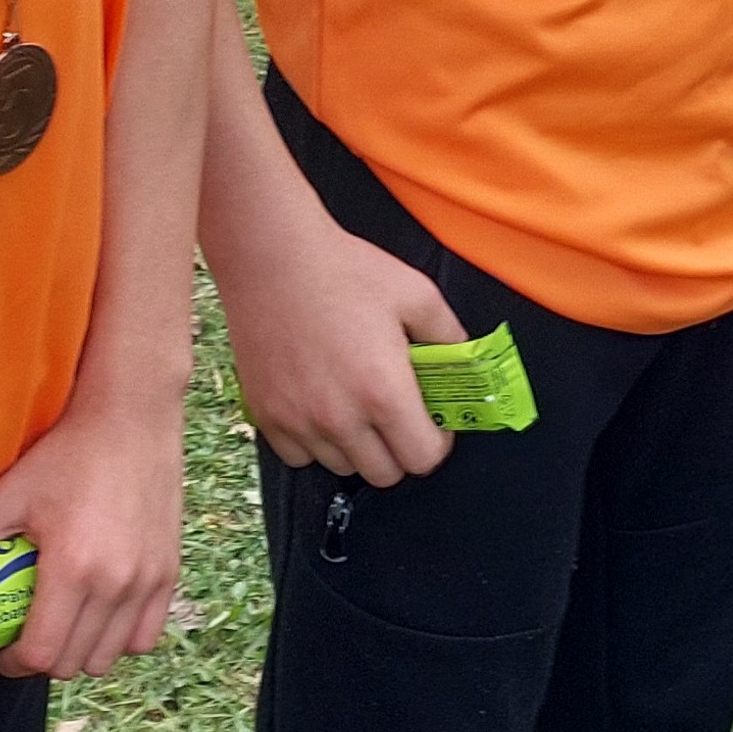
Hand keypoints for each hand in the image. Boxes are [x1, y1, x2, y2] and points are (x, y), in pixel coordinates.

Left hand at [0, 404, 185, 680]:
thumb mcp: (4, 496)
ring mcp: (147, 581)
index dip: (13, 660)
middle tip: (29, 630)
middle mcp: (114, 583)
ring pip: (108, 658)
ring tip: (65, 621)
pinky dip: (119, 638)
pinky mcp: (168, 573)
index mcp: (71, 568)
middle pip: (72, 664)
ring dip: (80, 651)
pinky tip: (101, 613)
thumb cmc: (65, 455)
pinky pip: (144, 638)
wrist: (130, 419)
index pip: (39, 656)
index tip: (2, 644)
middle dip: (42, 657)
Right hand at [218, 214, 459, 484]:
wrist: (272, 257)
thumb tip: (465, 367)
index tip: (432, 423)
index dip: (436, 444)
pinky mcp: (266, 416)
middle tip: (397, 414)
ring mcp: (299, 421)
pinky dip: (315, 443)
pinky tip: (321, 406)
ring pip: (342, 467)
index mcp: (384, 392)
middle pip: (384, 474)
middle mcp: (341, 418)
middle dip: (400, 450)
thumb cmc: (346, 270)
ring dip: (357, 447)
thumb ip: (449, 337)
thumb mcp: (417, 294)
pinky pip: (300, 457)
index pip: (423, 460)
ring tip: (357, 405)